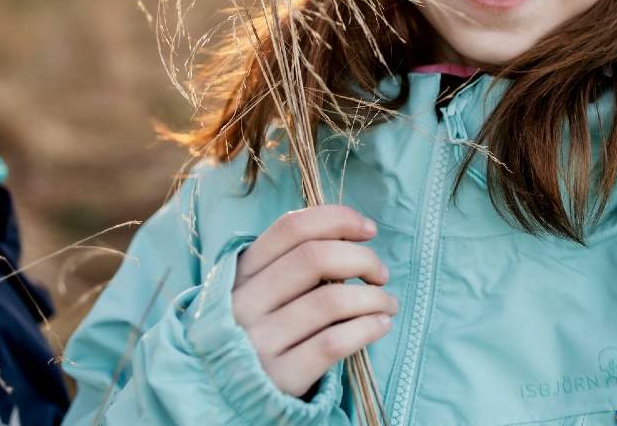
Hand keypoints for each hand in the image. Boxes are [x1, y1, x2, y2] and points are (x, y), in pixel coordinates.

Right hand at [231, 204, 396, 396]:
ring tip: (388, 303)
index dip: (337, 219)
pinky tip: (381, 325)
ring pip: (330, 300)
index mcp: (241, 273)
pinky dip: (367, 328)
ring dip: (373, 297)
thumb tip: (355, 233)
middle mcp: (243, 304)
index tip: (369, 229)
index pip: (291, 227)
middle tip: (381, 273)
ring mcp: (258, 343)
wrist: (227, 397)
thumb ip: (293, 261)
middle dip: (362, 258)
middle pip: (315, 258)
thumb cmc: (261, 330)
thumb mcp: (262, 291)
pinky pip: (333, 343)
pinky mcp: (278, 378)